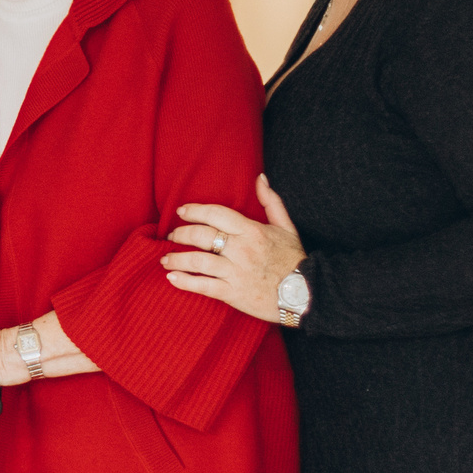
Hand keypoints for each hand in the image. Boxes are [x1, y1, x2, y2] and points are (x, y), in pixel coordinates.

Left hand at [161, 174, 306, 322]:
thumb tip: (260, 178)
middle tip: (172, 236)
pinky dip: (185, 282)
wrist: (307, 294)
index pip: (216, 214)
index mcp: (252, 231)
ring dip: (176, 259)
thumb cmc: (294, 259)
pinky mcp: (233, 293)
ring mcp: (236, 272)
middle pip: (202, 236)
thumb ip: (271, 202)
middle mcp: (241, 250)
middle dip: (182, 234)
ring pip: (198, 261)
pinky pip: (203, 286)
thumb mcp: (286, 226)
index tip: (181, 212)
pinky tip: (172, 279)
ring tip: (165, 259)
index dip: (195, 211)